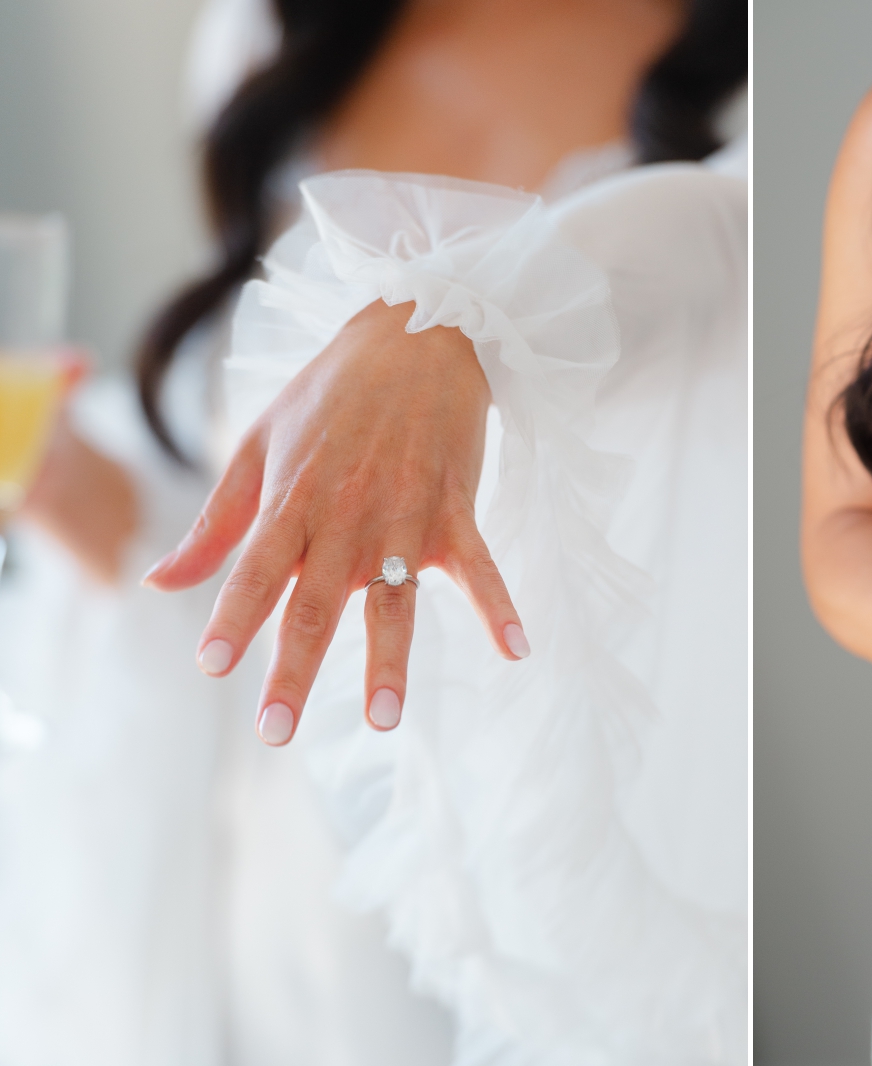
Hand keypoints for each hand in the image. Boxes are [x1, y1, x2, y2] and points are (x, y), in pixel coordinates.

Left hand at [143, 298, 527, 745]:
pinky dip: (499, 607)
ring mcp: (405, 518)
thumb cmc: (328, 396)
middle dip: (295, 671)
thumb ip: (215, 527)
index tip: (212, 664)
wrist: (414, 334)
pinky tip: (516, 651)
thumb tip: (161, 586)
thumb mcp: (258, 446)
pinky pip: (480, 568)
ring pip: (394, 601)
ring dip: (390, 663)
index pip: (253, 570)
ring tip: (385, 720)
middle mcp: (345, 517)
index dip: (233, 617)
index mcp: (291, 502)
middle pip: (316, 605)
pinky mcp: (455, 514)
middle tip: (276, 731)